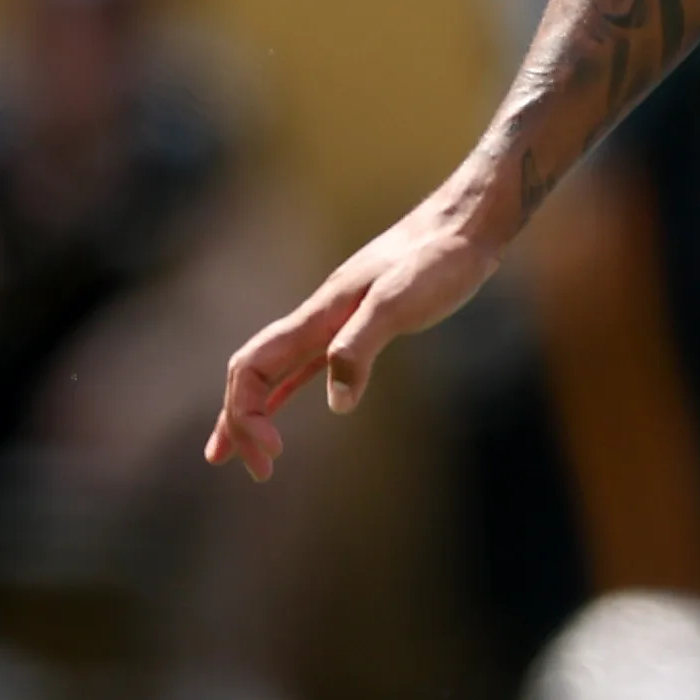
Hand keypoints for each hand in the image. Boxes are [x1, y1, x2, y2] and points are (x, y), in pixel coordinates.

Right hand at [204, 165, 513, 477]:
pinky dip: (282, 394)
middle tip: (259, 472)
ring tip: (236, 454)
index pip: (252, 367)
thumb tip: (337, 402)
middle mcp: (316, 320)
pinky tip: (280, 411)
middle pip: (251, 373)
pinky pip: (302, 367)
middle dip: (240, 422)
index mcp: (318, 315)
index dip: (245, 412)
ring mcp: (333, 324)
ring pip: (271, 372)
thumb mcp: (400, 302)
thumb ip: (361, 346)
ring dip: (251, 412)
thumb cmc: (438, 260)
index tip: (274, 453)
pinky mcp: (355, 328)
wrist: (463, 227)